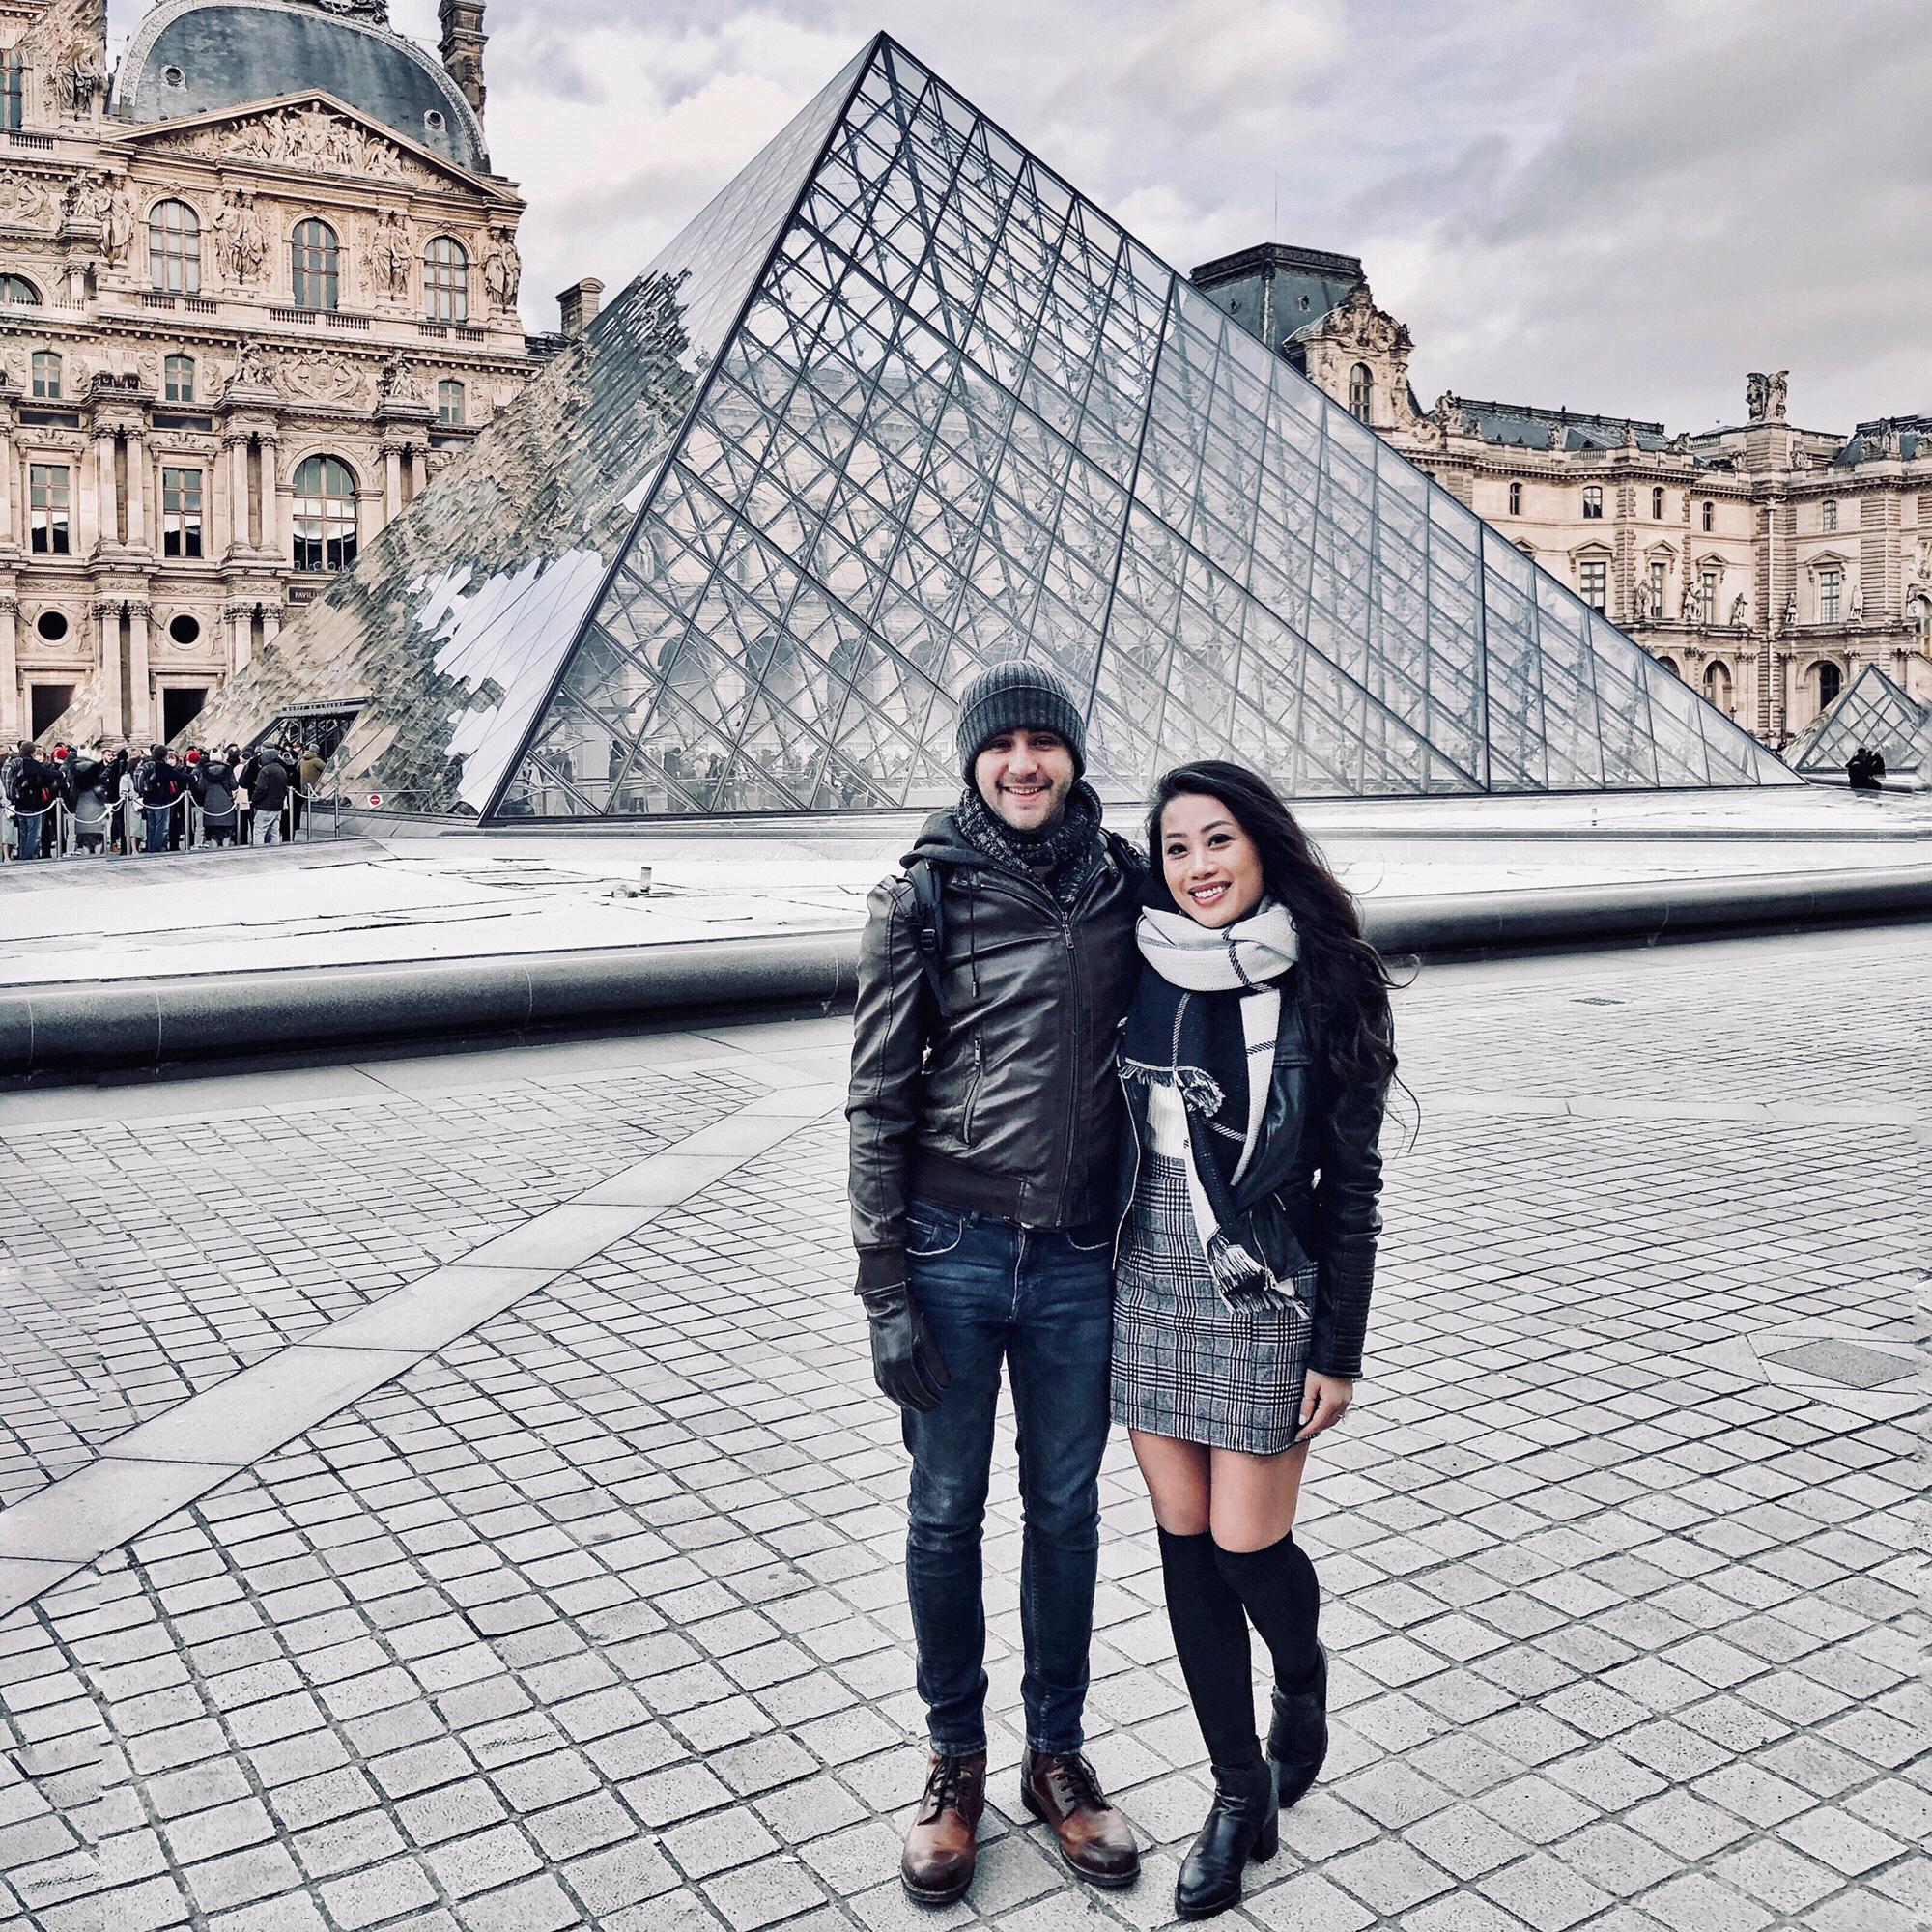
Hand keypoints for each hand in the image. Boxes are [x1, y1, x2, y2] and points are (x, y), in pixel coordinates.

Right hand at [858, 1283, 950, 1412]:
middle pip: (905, 1396)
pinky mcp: (876, 1362)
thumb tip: (946, 1384)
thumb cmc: (909, 1317)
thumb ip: (935, 1363)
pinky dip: (893, 1394)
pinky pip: (884, 1386)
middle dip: (919, 1405)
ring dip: (906, 1402)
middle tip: (932, 1408)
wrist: (886, 1303)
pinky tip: (901, 1396)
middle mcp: (889, 1368)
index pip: (917, 1392)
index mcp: (903, 1363)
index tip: (939, 1403)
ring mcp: (880, 1366)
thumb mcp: (926, 1338)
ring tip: (919, 1405)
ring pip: (893, 1394)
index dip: (929, 1400)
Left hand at [1295, 1371, 1353, 1442]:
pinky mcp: (1347, 1395)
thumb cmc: (1321, 1365)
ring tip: (1309, 1426)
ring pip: (1333, 1419)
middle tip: (1300, 1433)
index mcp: (1332, 1402)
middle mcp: (1342, 1404)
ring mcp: (1346, 1400)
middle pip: (1326, 1423)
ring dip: (1321, 1424)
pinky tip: (1320, 1415)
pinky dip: (1328, 1416)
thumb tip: (1302, 1421)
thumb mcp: (1309, 1384)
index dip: (1306, 1431)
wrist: (1337, 1351)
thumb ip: (1306, 1403)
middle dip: (1313, 1430)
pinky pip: (1337, 1411)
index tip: (1296, 1437)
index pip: (1317, 1423)